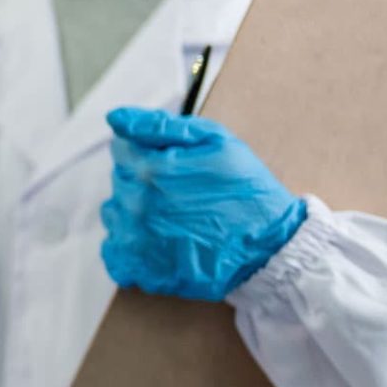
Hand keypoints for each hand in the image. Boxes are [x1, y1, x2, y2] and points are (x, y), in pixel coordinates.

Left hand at [100, 108, 306, 301]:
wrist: (271, 247)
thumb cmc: (246, 190)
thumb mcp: (215, 140)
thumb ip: (159, 126)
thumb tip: (115, 117)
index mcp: (150, 170)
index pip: (122, 149)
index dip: (148, 151)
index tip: (174, 163)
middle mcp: (135, 206)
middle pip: (120, 180)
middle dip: (144, 179)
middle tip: (183, 191)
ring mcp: (134, 241)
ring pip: (114, 214)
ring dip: (135, 211)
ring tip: (175, 216)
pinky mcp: (139, 270)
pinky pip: (114, 251)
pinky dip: (131, 245)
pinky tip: (160, 241)